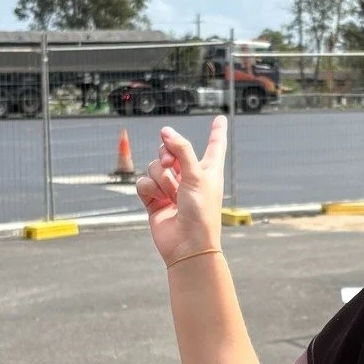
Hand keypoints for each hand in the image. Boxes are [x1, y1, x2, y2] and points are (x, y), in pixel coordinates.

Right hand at [137, 117, 227, 266]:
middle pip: (172, 151)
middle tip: (170, 164)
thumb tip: (165, 132)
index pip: (214, 145)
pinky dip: (149, 189)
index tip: (220, 119)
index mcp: (209, 170)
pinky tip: (158, 200)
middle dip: (167, 155)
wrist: (187, 244)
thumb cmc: (201, 212)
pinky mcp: (155, 200)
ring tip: (171, 195)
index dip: (216, 131)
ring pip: (155, 166)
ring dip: (160, 178)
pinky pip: (144, 182)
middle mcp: (190, 177)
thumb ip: (181, 149)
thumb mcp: (196, 175)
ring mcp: (171, 189)